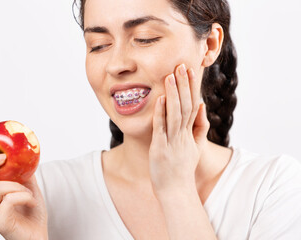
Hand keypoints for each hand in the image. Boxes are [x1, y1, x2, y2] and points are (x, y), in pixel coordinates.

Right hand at [0, 140, 47, 239]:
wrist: (39, 235)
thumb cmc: (31, 212)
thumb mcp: (26, 184)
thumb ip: (20, 170)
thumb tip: (22, 149)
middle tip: (2, 158)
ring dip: (15, 184)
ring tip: (27, 191)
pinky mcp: (0, 223)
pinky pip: (10, 200)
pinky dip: (24, 195)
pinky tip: (31, 201)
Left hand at [149, 64, 209, 196]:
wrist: (176, 191)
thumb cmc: (182, 168)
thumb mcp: (194, 147)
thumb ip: (199, 127)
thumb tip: (201, 106)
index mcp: (190, 133)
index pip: (193, 105)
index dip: (192, 87)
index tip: (190, 70)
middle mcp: (183, 135)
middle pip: (186, 106)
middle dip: (184, 85)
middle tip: (182, 65)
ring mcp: (172, 142)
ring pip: (175, 114)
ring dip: (174, 94)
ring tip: (171, 76)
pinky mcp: (160, 149)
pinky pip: (161, 129)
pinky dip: (161, 113)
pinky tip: (160, 99)